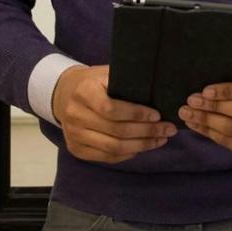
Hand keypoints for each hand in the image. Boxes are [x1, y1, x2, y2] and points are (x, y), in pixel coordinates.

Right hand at [51, 64, 176, 163]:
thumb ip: (126, 80)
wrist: (63, 93)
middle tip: (168, 129)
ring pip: (113, 147)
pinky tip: (142, 147)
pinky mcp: (76, 149)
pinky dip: (127, 154)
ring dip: (141, 146)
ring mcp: (74, 134)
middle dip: (147, 132)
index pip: (111, 108)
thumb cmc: (93, 82)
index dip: (137, 114)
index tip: (158, 115)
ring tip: (160, 140)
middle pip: (116, 131)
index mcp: (84, 92)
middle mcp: (75, 115)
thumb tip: (159, 88)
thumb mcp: (106, 73)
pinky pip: (106, 157)